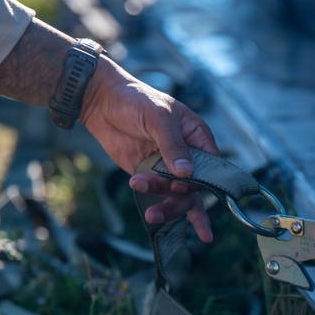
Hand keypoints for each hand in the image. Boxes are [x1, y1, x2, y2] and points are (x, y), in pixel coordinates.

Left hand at [80, 61, 220, 242]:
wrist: (103, 102)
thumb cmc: (136, 100)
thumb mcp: (158, 118)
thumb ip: (172, 145)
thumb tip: (186, 173)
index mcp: (197, 136)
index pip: (211, 165)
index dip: (202, 179)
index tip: (182, 183)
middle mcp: (187, 154)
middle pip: (195, 186)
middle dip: (182, 196)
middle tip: (168, 192)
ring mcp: (167, 167)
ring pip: (178, 196)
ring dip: (167, 206)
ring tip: (151, 214)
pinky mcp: (149, 175)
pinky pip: (158, 194)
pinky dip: (155, 203)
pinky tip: (145, 205)